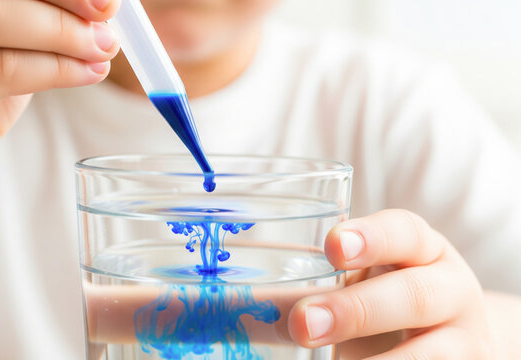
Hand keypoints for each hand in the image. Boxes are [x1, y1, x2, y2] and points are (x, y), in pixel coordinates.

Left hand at [288, 209, 491, 358]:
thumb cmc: (387, 294)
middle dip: (355, 310)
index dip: (371, 238)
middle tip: (301, 323)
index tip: (332, 246)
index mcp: (422, 249)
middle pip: (414, 295)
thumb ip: (324, 282)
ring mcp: (463, 338)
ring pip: (431, 353)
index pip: (404, 232)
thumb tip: (248, 305)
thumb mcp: (366, 277)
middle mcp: (450, 288)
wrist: (451, 335)